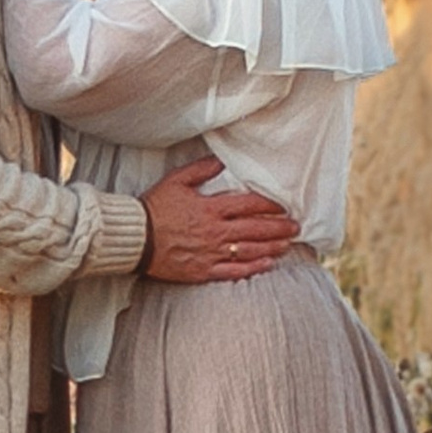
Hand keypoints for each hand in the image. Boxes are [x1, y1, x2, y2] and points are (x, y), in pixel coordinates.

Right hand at [140, 157, 300, 283]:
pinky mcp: (203, 270)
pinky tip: (267, 265)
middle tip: (296, 227)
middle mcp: (215, 232)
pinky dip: (252, 268)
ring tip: (287, 245)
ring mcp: (211, 253)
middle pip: (255, 229)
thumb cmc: (153, 208)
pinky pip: (233, 271)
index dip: (270, 206)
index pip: (249, 205)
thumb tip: (221, 161)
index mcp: (210, 209)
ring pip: (249, 250)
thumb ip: (201, 170)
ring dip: (271, 247)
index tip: (284, 206)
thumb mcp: (176, 181)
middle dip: (279, 228)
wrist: (135, 238)